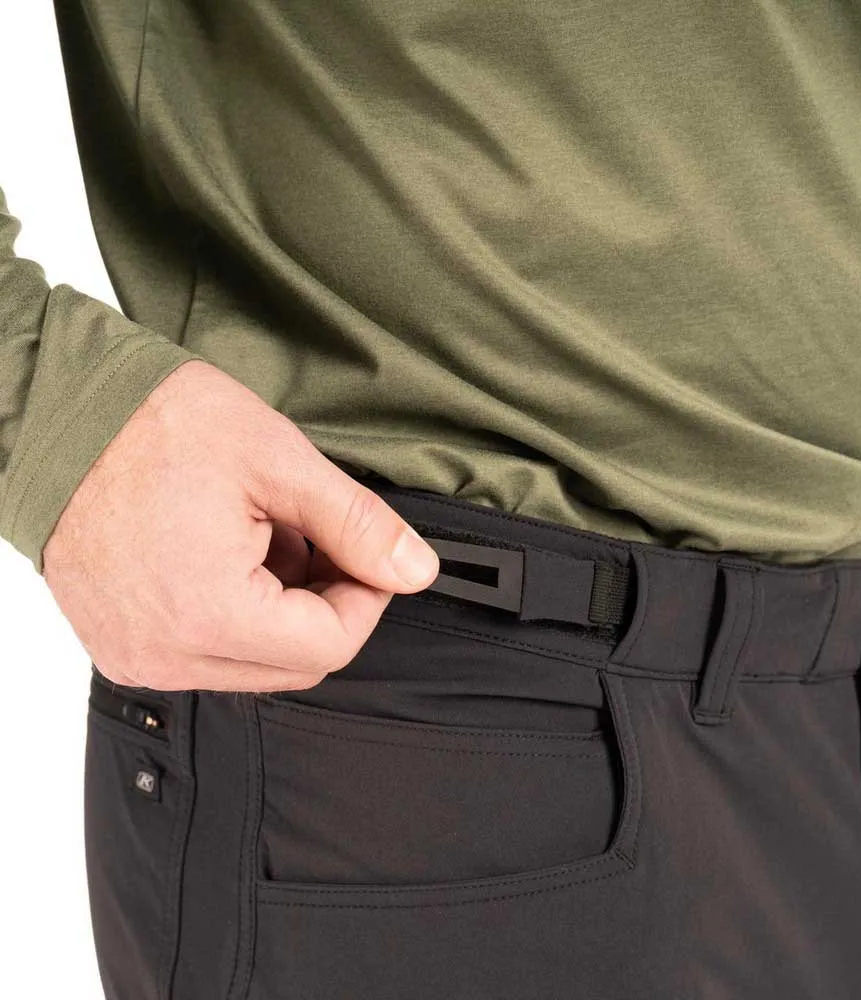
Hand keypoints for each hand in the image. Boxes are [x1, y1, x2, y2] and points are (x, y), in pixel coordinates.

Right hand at [40, 359, 439, 691]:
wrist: (56, 414)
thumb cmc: (153, 424)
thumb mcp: (277, 462)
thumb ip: (356, 526)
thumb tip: (415, 570)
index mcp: (210, 615)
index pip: (332, 645)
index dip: (366, 596)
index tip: (366, 551)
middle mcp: (167, 655)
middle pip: (296, 663)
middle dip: (325, 602)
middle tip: (315, 536)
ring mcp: (137, 655)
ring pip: (255, 662)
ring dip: (280, 607)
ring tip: (261, 534)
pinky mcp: (120, 645)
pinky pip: (206, 652)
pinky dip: (235, 612)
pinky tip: (226, 551)